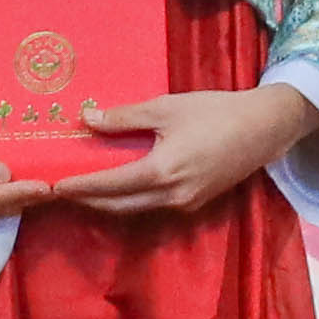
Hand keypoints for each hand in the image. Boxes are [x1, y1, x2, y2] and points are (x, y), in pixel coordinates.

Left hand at [53, 82, 318, 219]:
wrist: (264, 128)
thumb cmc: (215, 111)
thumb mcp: (166, 107)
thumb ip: (124, 117)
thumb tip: (87, 119)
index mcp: (161, 172)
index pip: (108, 185)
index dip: (79, 186)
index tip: (54, 186)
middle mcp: (170, 196)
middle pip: (117, 206)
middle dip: (87, 201)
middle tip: (61, 192)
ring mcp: (184, 204)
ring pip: (134, 210)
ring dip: (107, 203)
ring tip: (83, 191)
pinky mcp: (195, 204)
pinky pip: (153, 207)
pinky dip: (130, 200)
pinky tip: (118, 187)